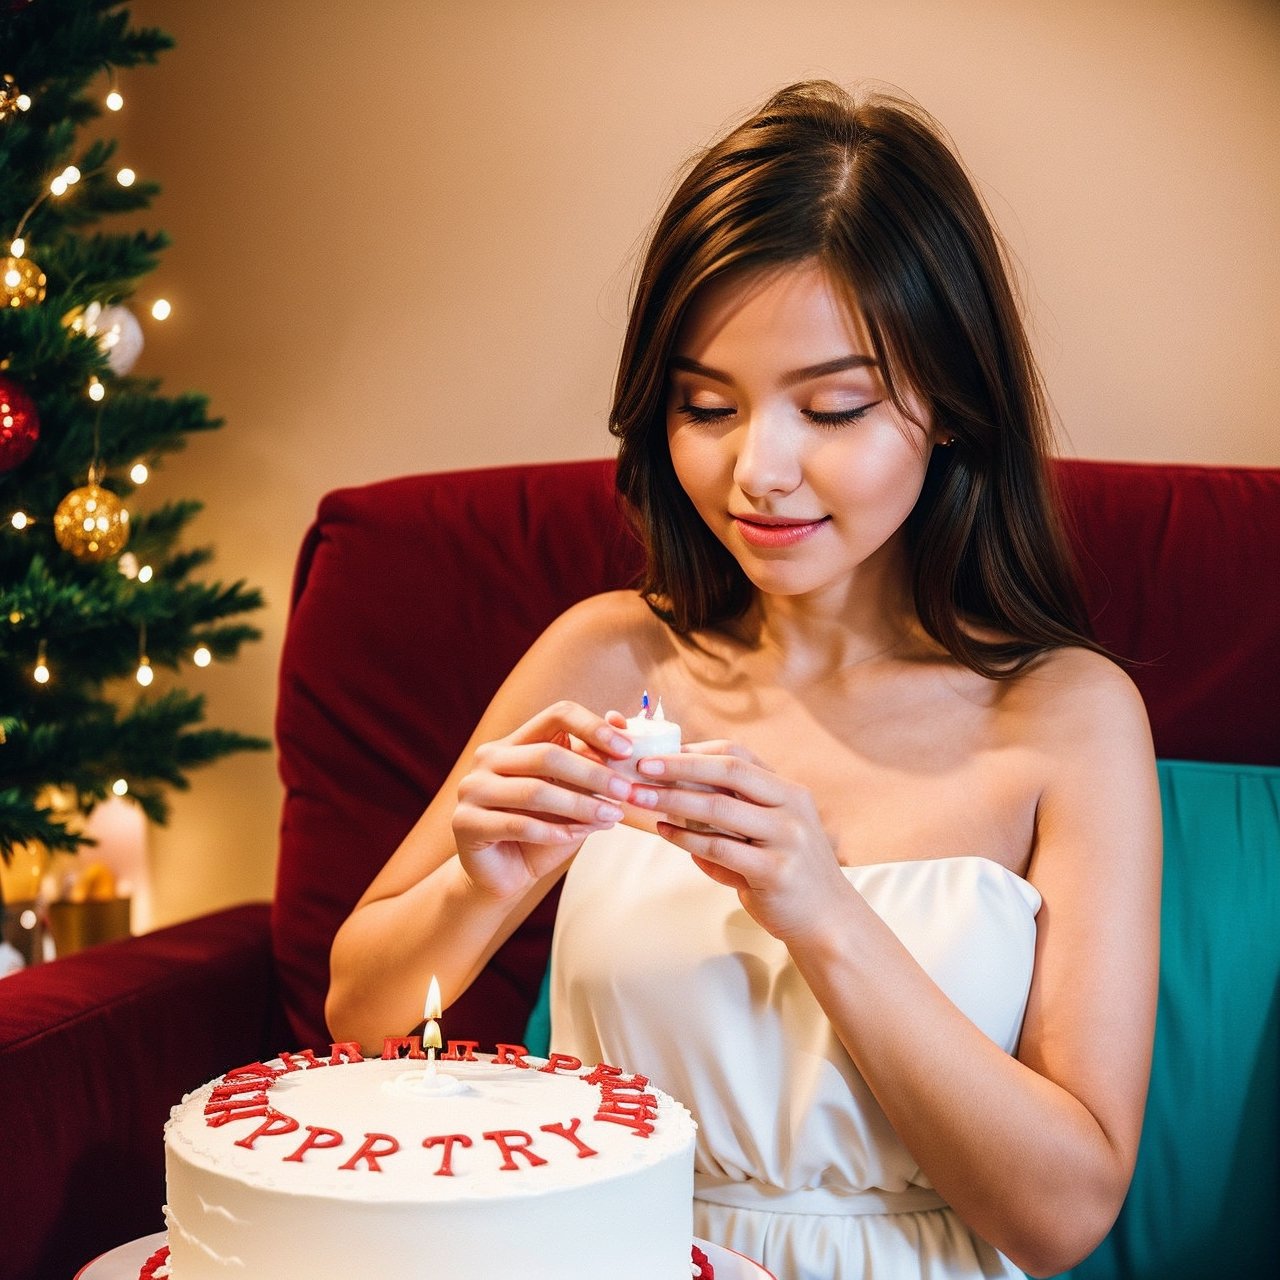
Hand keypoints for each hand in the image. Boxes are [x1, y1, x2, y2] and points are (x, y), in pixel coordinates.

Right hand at [452, 701, 635, 898]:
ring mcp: (472, 789)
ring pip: (535, 791)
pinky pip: (519, 825)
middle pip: (548, 754)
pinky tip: (580, 836)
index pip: (556, 715)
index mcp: (515, 742)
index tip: (627, 751)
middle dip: (593, 774)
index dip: (593, 727)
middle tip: (626, 791)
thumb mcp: (573, 792)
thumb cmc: (545, 827)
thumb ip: (592, 761)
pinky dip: (555, 831)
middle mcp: (488, 758)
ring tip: (612, 816)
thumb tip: (622, 721)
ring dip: (580, 805)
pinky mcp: (465, 823)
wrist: (506, 874)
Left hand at [631, 742, 851, 943]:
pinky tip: (664, 831)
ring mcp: (786, 838)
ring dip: (673, 800)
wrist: (827, 921)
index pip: (739, 756)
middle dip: (680, 766)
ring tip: (640, 797)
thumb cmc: (789, 872)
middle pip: (729, 771)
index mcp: (789, 791)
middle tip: (641, 767)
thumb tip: (675, 788)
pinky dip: (685, 838)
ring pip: (719, 808)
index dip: (696, 752)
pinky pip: (719, 848)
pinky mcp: (775, 871)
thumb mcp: (770, 831)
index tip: (659, 753)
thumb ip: (733, 811)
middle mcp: (792, 807)